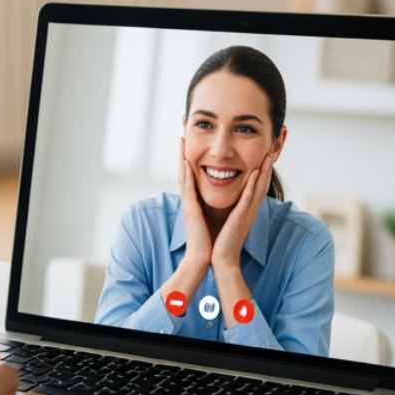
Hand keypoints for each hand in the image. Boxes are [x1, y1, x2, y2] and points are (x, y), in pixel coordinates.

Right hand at [177, 145, 211, 269]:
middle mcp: (188, 201)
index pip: (189, 176)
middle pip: (183, 171)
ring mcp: (188, 205)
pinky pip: (190, 189)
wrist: (203, 258)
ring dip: (183, 158)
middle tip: (180, 135)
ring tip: (182, 141)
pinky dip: (190, 175)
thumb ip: (208, 207)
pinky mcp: (192, 211)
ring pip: (184, 176)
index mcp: (193, 202)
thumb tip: (214, 198)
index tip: (187, 144)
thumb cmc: (208, 241)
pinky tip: (190, 162)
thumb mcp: (208, 219)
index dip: (187, 159)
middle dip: (181, 153)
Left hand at [211, 153, 270, 270]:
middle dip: (268, 167)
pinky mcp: (241, 217)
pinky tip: (255, 172)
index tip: (266, 155)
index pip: (258, 186)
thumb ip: (233, 209)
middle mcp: (251, 210)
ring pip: (259, 188)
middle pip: (263, 184)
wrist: (222, 259)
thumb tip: (231, 198)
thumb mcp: (230, 220)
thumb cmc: (223, 241)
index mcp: (247, 209)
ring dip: (264, 171)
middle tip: (273, 149)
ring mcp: (248, 213)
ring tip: (268, 155)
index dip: (263, 170)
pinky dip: (253, 184)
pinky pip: (248, 198)